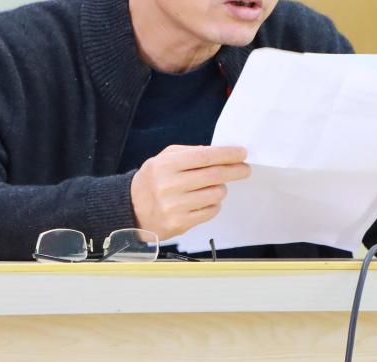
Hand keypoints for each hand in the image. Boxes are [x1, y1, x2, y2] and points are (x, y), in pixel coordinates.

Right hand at [130, 145, 249, 239]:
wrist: (131, 209)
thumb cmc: (152, 180)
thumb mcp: (164, 159)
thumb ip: (190, 153)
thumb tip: (221, 153)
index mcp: (165, 165)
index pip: (204, 156)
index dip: (227, 154)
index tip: (241, 153)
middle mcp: (168, 186)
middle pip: (213, 175)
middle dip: (235, 170)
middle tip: (244, 169)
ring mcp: (174, 206)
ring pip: (215, 194)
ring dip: (221, 188)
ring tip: (215, 186)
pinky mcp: (179, 223)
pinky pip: (210, 211)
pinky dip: (214, 204)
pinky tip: (206, 200)